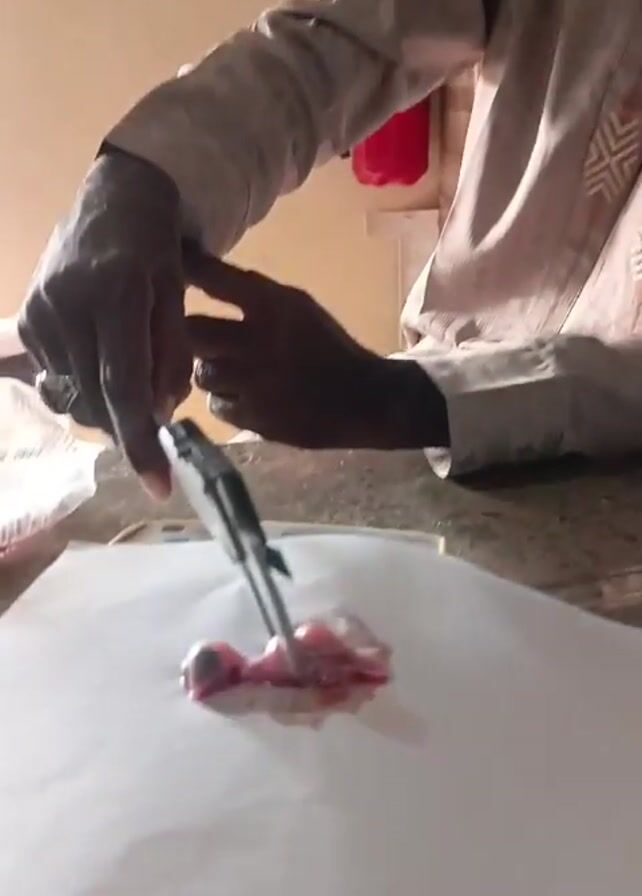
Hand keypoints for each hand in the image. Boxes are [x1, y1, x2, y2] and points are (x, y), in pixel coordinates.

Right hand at [18, 150, 191, 497]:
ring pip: (74, 397)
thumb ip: (170, 356)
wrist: (114, 201)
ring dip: (105, 406)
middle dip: (126, 425)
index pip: (124, 388)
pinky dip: (83, 385)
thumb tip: (158, 414)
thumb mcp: (178, 297)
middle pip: (96, 401)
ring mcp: (40, 314)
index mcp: (115, 296)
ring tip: (128, 377)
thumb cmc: (158, 251)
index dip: (141, 442)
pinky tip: (100, 359)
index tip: (158, 485)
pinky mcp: (27, 320)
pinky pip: (56, 379)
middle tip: (153, 415)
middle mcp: (68, 307)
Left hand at [186, 253, 448, 448]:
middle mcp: (258, 340)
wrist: (363, 400)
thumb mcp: (298, 308)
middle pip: (191, 330)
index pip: (214, 277)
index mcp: (274, 304)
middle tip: (196, 337)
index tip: (169, 265)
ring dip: (208, 371)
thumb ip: (255, 297)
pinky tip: (243, 397)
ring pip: (200, 372)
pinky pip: (217, 405)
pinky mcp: (254, 417)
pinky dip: (225, 401)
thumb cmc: (329, 348)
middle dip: (187, 334)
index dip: (185, 269)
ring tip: (227, 372)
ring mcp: (253, 382)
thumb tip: (200, 278)